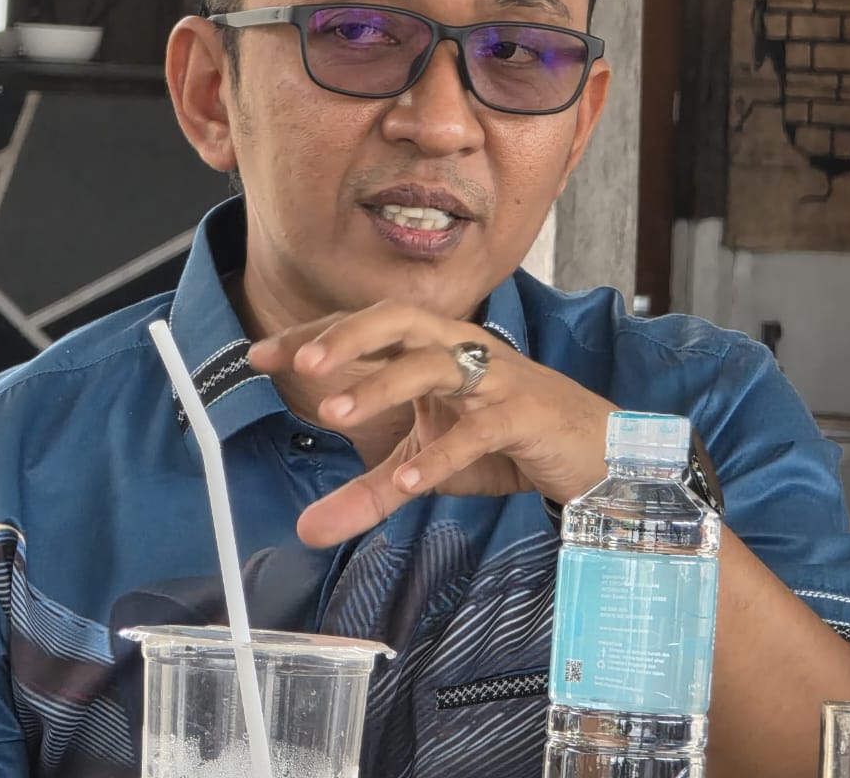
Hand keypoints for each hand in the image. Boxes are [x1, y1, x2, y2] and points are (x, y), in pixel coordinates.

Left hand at [248, 302, 614, 547]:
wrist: (591, 451)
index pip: (365, 329)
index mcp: (432, 347)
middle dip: (348, 336)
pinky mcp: (522, 416)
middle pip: (400, 320)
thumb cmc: (502, 441)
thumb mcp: (425, 466)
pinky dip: (441, 453)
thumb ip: (368, 492)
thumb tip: (306, 529)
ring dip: (384, 385)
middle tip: (300, 365)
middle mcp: (460, 349)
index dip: (312, 337)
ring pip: (435, 364)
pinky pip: (477, 430)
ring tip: (335, 415)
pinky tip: (408, 480)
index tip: (257, 356)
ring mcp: (493, 378)